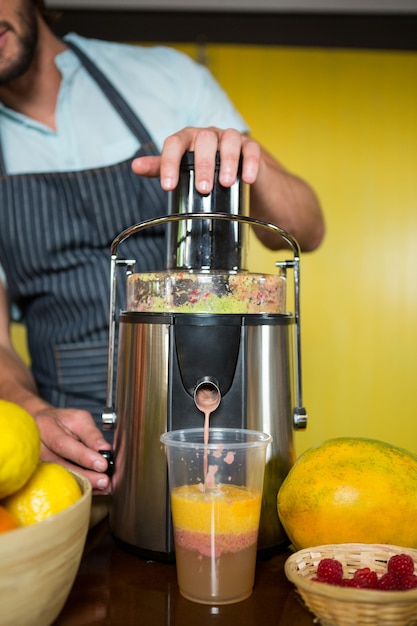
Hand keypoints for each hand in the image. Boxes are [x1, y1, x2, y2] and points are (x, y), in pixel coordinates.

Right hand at [34, 406, 111, 493]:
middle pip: (60, 466)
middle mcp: (36, 448)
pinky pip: (60, 484)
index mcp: (45, 427)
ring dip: (83, 484)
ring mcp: (36, 464)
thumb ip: (91, 434)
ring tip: (103, 487)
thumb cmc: (62, 422)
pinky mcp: (40, 475)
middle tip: (105, 481)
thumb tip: (104, 449)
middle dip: (85, 476)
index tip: (102, 464)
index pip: (63, 444)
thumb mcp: (78, 418)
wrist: (41, 427)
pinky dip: (78, 487)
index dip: (83, 456)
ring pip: (59, 478)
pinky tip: (94, 489)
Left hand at [131, 126, 260, 193]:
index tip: (168, 186)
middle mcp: (208, 135)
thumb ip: (160, 167)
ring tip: (226, 183)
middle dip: (203, 164)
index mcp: (187, 139)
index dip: (169, 163)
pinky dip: (250, 163)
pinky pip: (251, 149)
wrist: (234, 173)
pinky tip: (248, 179)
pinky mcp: (250, 146)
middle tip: (203, 188)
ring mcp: (230, 138)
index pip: (174, 144)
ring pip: (229, 140)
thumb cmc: (202, 169)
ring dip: (228, 161)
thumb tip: (135, 166)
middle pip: (204, 140)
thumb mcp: (180, 168)